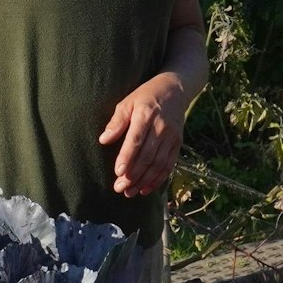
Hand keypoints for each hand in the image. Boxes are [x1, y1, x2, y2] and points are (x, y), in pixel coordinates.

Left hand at [98, 74, 188, 196]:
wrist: (175, 90)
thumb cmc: (145, 96)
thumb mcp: (128, 102)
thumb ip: (117, 122)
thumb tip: (103, 140)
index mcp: (146, 115)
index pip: (136, 140)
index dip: (127, 157)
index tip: (118, 172)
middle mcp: (161, 128)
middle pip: (147, 155)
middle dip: (133, 174)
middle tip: (119, 188)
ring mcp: (172, 137)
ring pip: (158, 163)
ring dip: (144, 180)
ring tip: (130, 192)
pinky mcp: (178, 144)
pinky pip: (169, 165)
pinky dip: (158, 179)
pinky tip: (146, 189)